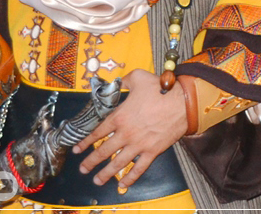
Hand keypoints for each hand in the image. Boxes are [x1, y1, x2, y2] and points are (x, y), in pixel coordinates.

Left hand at [72, 69, 188, 188]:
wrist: (183, 102)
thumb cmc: (161, 89)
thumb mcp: (139, 77)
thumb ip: (126, 80)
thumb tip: (120, 81)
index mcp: (120, 117)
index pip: (98, 132)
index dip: (86, 142)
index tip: (77, 149)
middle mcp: (126, 133)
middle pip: (104, 151)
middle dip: (91, 162)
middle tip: (83, 169)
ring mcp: (139, 144)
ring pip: (118, 163)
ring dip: (106, 173)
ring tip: (97, 180)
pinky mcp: (152, 151)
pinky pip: (139, 168)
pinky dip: (131, 177)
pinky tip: (124, 184)